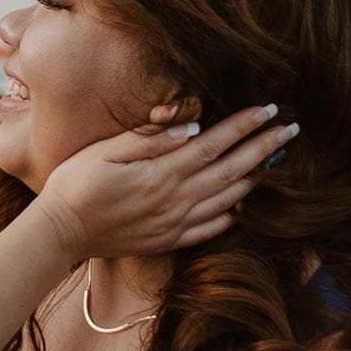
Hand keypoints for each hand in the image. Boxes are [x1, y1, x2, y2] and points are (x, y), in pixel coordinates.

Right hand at [37, 103, 298, 262]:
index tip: (270, 110)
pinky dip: (231, 217)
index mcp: (161, 173)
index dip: (244, 126)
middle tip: (291, 131)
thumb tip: (190, 127)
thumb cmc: (74, 183)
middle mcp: (174, 199)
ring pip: (227, 200)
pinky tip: (242, 207)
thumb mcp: (104, 151)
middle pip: (231, 171)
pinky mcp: (167, 241)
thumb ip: (148, 139)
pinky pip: (209, 230)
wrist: (58, 233)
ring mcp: (173, 223)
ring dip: (255, 180)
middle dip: (263, 149)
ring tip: (276, 164)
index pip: (213, 144)